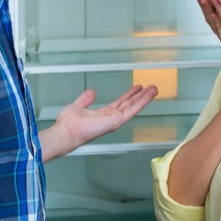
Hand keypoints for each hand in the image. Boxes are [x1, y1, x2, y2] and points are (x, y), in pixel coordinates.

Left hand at [39, 85, 157, 160]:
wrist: (66, 132)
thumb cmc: (68, 125)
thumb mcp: (77, 106)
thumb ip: (85, 99)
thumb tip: (91, 92)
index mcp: (102, 115)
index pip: (119, 103)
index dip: (129, 95)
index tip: (136, 89)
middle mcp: (110, 118)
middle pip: (129, 105)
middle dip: (140, 96)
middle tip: (150, 88)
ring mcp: (115, 120)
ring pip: (133, 107)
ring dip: (145, 98)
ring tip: (154, 89)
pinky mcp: (117, 121)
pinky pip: (132, 110)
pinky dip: (142, 102)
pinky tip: (148, 96)